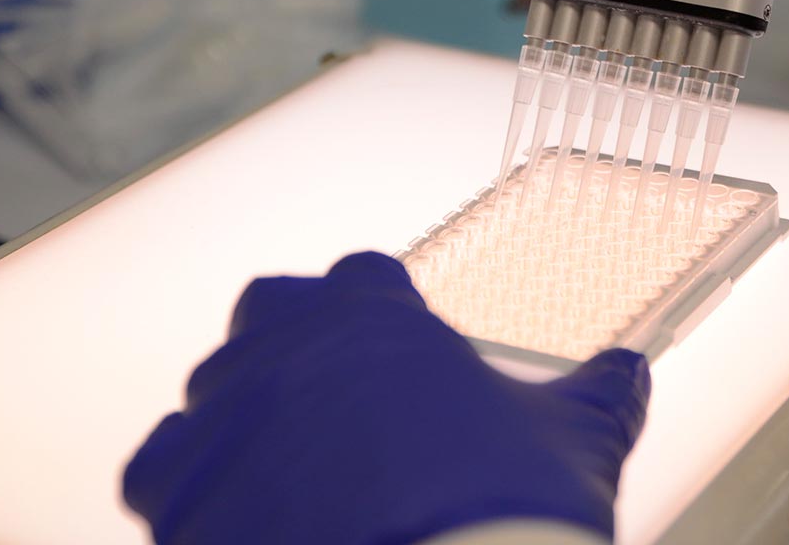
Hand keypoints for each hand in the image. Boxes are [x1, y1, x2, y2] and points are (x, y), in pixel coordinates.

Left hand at [123, 252, 649, 544]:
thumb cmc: (500, 509)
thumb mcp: (579, 441)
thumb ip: (601, 396)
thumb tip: (630, 373)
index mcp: (375, 318)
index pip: (363, 279)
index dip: (381, 309)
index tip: (396, 343)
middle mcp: (287, 352)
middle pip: (270, 315)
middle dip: (294, 343)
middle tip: (337, 396)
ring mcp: (223, 423)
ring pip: (209, 393)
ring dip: (240, 415)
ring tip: (288, 463)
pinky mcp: (176, 499)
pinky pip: (158, 471)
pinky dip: (188, 485)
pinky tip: (231, 510)